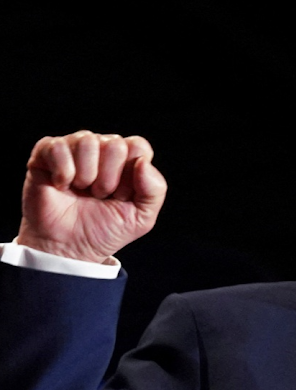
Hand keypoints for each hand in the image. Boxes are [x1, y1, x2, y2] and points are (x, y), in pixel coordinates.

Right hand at [16, 130, 167, 262]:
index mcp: (127, 159)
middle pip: (114, 144)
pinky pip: (58, 147)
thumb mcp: (142, 217)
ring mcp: (74, 148)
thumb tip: (142, 162)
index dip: (131, 176)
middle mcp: (102, 148)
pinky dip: (63, 172)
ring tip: (81, 191)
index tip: (122, 196)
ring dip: (86, 175)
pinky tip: (62, 186)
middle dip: (108, 179)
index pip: (138, 146)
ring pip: (87, 141)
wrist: (69, 248)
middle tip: (99, 195)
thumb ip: (155, 190)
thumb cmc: (104, 230)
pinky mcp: (46, 152)